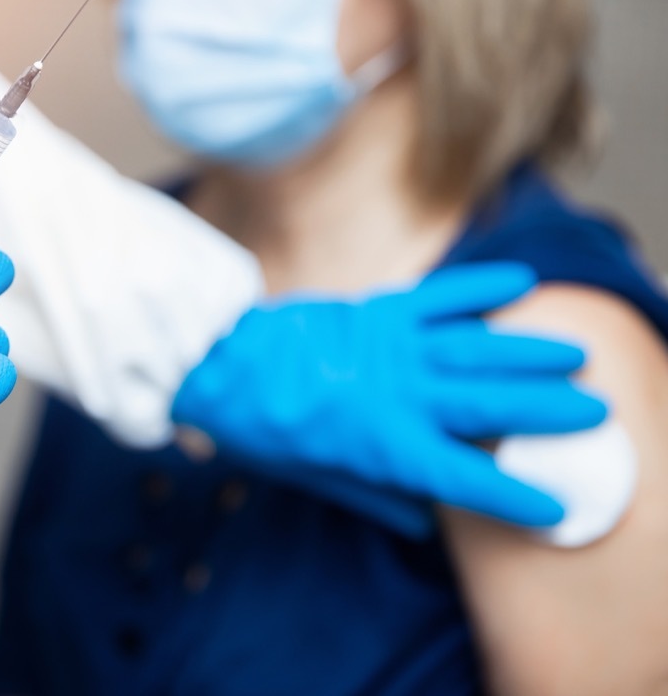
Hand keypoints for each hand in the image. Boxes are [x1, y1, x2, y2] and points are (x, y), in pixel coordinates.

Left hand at [172, 262, 607, 537]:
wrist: (214, 361)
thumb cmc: (258, 428)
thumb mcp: (310, 477)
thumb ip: (373, 498)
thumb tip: (425, 525)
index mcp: (384, 446)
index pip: (465, 478)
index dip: (511, 495)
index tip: (551, 506)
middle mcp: (399, 396)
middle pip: (489, 405)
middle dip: (545, 410)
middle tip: (592, 414)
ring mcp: (392, 348)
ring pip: (477, 349)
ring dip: (528, 352)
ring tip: (575, 356)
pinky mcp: (377, 310)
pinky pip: (439, 297)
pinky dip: (480, 288)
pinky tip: (520, 282)